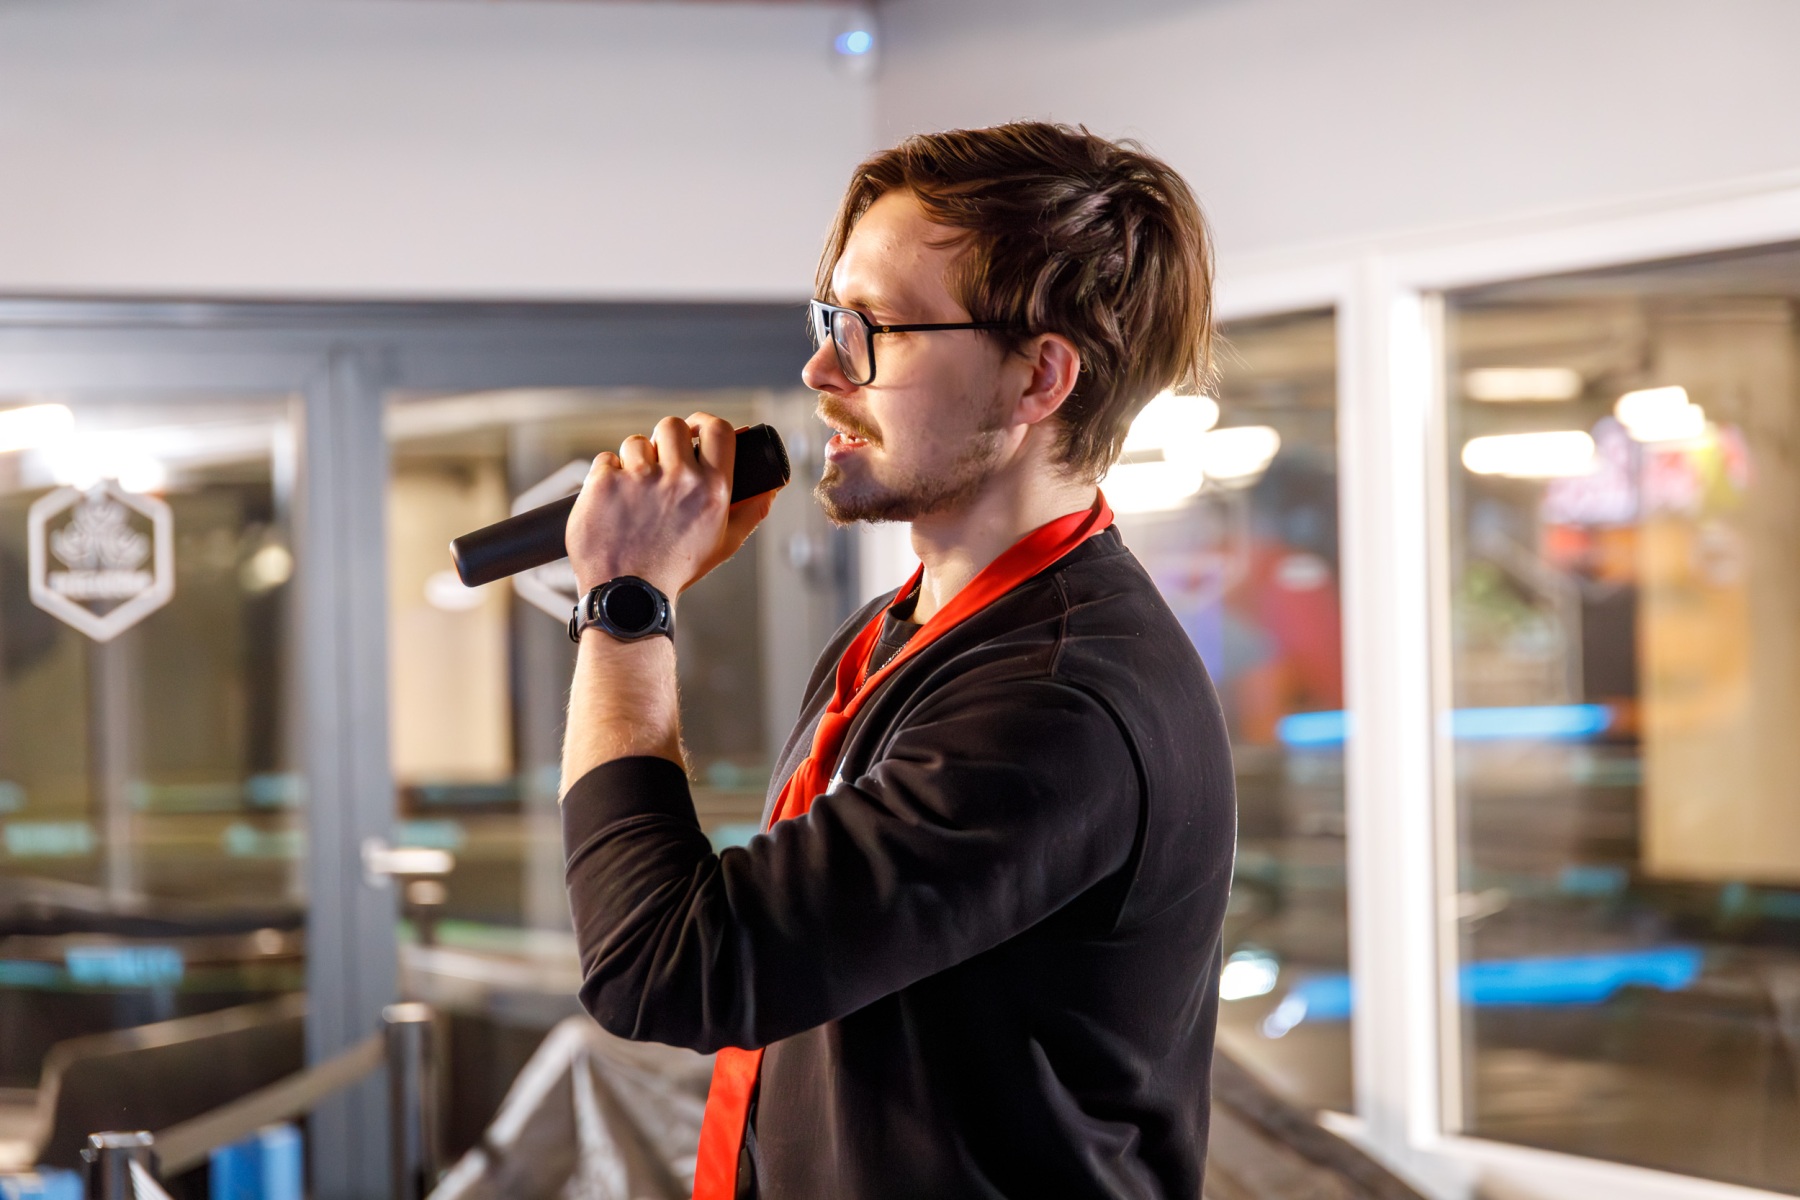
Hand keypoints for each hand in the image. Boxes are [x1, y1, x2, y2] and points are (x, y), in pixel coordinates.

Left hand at [566, 413, 779, 598]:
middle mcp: (678, 479)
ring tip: (634, 492)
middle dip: (665, 440)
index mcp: (712, 490)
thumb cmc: (675, 570)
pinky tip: (612, 504)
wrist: (627, 595)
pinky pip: (605, 460)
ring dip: (635, 460)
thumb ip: (752, 511)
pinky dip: (607, 477)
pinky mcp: (602, 484)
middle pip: (672, 425)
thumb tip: (771, 487)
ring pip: (636, 442)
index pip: (718, 429)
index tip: (695, 432)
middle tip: (660, 463)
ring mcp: (638, 479)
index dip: (705, 424)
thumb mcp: (724, 544)